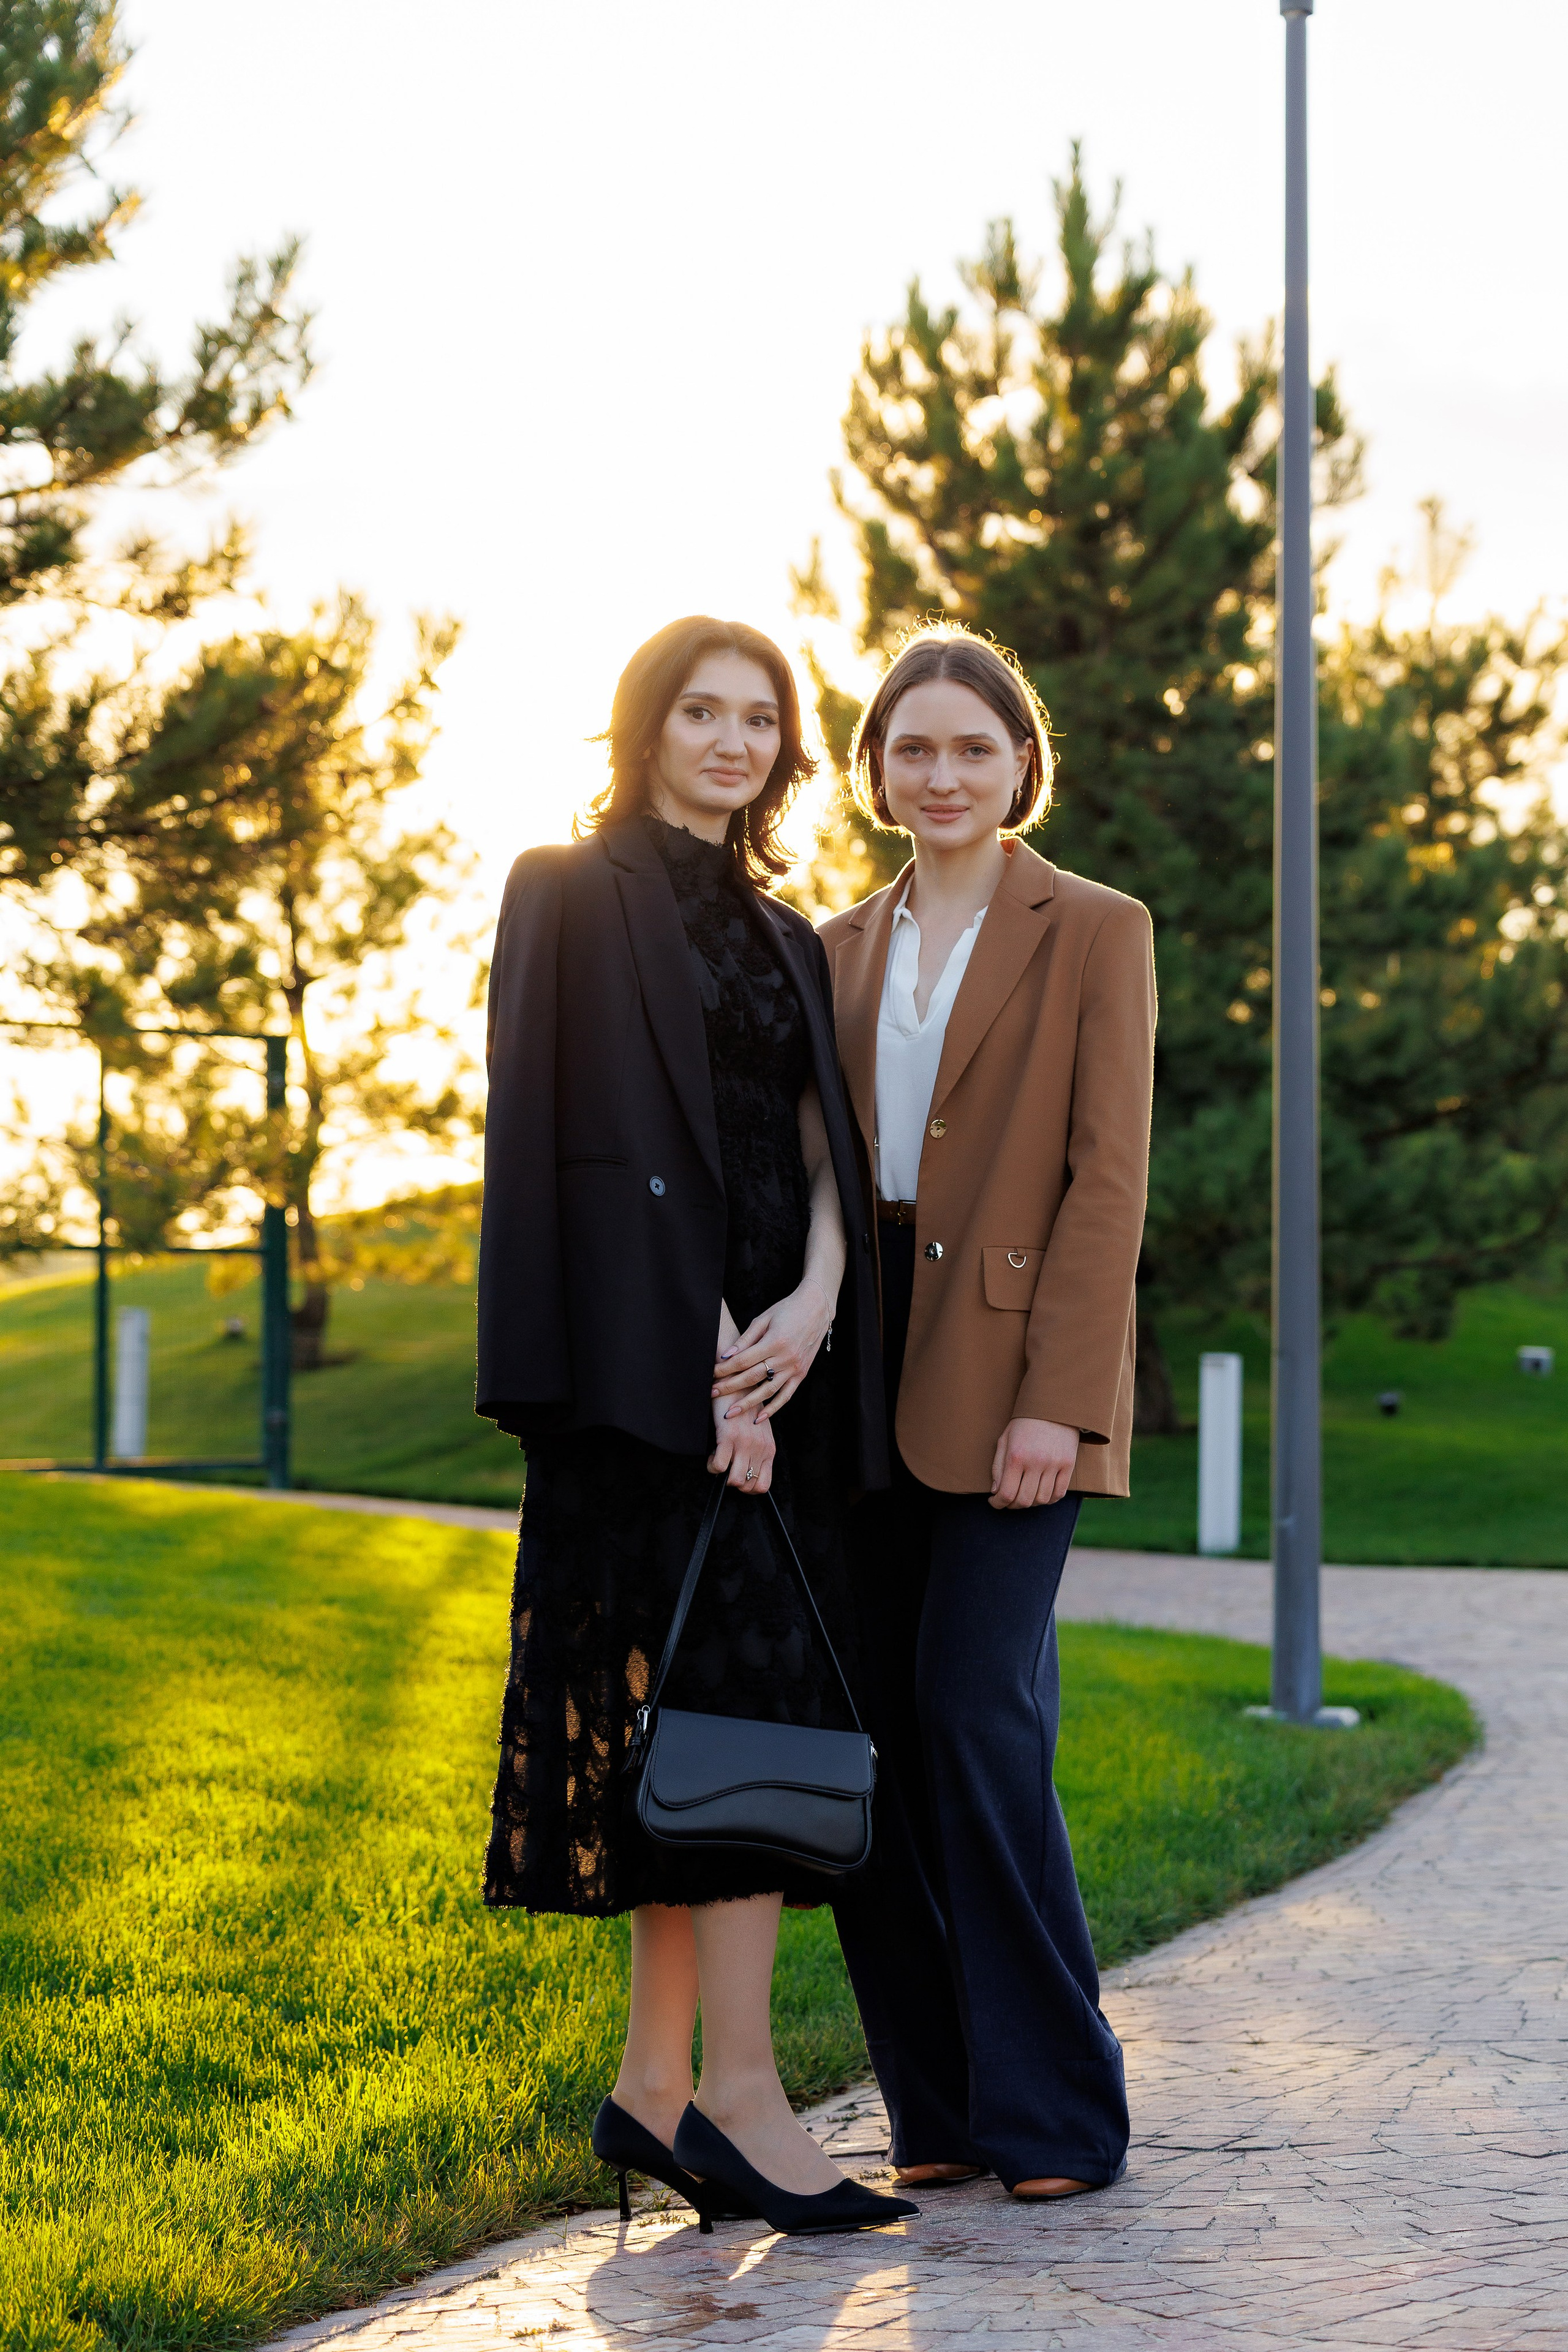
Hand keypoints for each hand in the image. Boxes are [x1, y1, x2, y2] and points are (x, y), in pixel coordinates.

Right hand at [709, 1395, 775, 1492]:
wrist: (738, 1384)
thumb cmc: (746, 1408)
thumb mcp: (759, 1431)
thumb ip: (757, 1450)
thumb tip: (746, 1469)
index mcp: (769, 1449)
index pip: (763, 1485)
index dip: (747, 1488)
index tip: (738, 1476)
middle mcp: (760, 1449)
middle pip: (748, 1486)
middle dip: (733, 1482)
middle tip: (727, 1468)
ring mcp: (745, 1444)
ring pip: (735, 1480)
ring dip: (723, 1476)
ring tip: (719, 1461)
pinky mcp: (729, 1437)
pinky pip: (719, 1466)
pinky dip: (712, 1465)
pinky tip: (712, 1454)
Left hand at [711, 1277, 833, 1420]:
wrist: (816, 1309)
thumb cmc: (787, 1310)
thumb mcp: (764, 1319)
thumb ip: (745, 1339)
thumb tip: (726, 1356)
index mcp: (774, 1342)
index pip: (743, 1361)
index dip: (725, 1369)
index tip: (712, 1374)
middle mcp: (785, 1357)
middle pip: (752, 1377)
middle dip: (730, 1387)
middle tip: (712, 1393)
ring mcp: (795, 1368)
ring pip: (767, 1391)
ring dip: (748, 1403)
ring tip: (731, 1413)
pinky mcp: (802, 1374)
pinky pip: (786, 1395)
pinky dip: (773, 1408)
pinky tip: (759, 1417)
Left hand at [989, 1417, 1077, 1509]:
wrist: (1052, 1406)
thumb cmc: (1024, 1423)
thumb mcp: (1004, 1439)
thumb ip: (998, 1466)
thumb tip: (996, 1492)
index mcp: (1016, 1456)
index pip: (1006, 1493)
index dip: (998, 1503)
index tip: (995, 1502)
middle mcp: (1036, 1462)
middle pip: (1024, 1501)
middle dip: (1012, 1505)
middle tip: (1008, 1501)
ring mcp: (1054, 1464)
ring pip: (1042, 1500)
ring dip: (1031, 1503)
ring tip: (1025, 1495)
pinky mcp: (1068, 1464)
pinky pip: (1059, 1493)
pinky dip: (1049, 1499)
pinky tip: (1041, 1494)